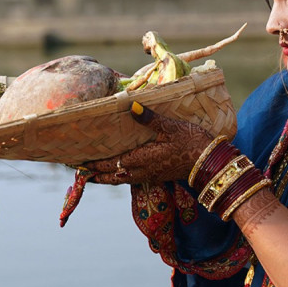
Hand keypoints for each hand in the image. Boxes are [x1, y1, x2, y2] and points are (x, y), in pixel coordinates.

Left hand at [83, 102, 214, 184]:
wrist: (210, 162)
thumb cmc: (191, 142)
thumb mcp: (170, 127)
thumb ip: (149, 119)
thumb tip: (131, 106)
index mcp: (141, 159)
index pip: (109, 163)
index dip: (92, 164)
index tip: (76, 163)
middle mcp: (141, 171)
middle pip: (111, 176)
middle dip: (95, 174)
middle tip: (79, 171)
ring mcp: (149, 176)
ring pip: (121, 179)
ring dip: (106, 177)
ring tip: (94, 174)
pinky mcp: (157, 176)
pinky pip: (132, 179)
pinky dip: (120, 176)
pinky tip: (120, 170)